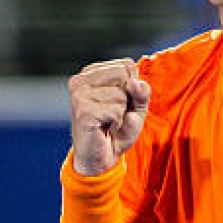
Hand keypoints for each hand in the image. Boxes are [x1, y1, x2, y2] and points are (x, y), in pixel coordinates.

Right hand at [67, 59, 150, 174]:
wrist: (103, 157)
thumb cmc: (119, 129)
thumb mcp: (138, 107)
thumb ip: (142, 91)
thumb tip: (134, 83)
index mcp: (92, 72)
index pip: (126, 65)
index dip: (133, 87)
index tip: (121, 101)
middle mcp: (81, 80)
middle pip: (125, 76)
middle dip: (127, 99)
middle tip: (115, 113)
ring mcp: (79, 94)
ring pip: (121, 95)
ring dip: (121, 112)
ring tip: (109, 121)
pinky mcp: (83, 111)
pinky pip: (116, 111)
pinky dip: (117, 122)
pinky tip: (105, 127)